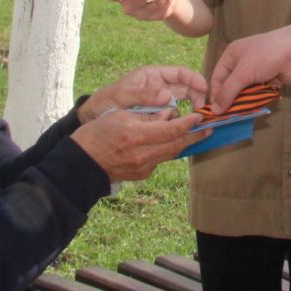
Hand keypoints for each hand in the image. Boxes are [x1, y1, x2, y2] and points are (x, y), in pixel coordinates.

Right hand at [69, 107, 199, 181]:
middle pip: (176, 145)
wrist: (81, 163)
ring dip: (184, 144)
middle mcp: (143, 154)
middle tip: (209, 129)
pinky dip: (167, 151)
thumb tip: (169, 116)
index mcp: (136, 136)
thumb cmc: (96, 133)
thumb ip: (147, 116)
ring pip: (170, 154)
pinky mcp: (141, 174)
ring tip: (196, 135)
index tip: (199, 116)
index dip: (188, 123)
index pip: (170, 129)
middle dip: (194, 136)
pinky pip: (160, 160)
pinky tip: (170, 143)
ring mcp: (143, 167)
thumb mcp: (119, 115)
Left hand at [91, 64, 207, 112]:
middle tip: (202, 112)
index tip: (205, 90)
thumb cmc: (105, 100)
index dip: (195, 79)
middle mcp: (160, 87)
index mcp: (153, 75)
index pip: (181, 73)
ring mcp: (160, 102)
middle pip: (187, 88)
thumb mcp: (122, 96)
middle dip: (198, 97)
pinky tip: (181, 130)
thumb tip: (168, 96)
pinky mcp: (158, 116)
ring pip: (183, 104)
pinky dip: (179, 122)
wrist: (93, 118)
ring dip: (190, 112)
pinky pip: (173, 117)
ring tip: (194, 123)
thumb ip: (143, 95)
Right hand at [209, 9, 290, 109]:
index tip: (214, 112)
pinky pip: (259, 94)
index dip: (215, 94)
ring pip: (246, 92)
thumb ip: (228, 92)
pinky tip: (255, 111)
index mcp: (232, 55)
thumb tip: (215, 110)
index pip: (218, 77)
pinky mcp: (270, 80)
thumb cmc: (266, 56)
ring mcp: (258, 72)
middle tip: (226, 118)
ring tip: (240, 116)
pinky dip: (257, 101)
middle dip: (230, 100)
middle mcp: (243, 63)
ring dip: (244, 102)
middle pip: (232, 86)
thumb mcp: (243, 73)